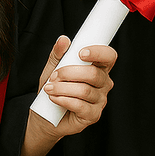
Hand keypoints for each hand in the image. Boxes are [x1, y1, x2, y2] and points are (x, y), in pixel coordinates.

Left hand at [21, 35, 116, 155]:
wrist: (45, 115)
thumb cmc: (54, 89)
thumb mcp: (53, 68)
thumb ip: (58, 54)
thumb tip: (63, 39)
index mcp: (99, 68)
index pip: (109, 56)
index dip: (98, 53)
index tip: (81, 53)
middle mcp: (104, 83)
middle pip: (94, 74)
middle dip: (70, 73)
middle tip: (54, 76)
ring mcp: (100, 100)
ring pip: (85, 90)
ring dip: (63, 88)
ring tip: (50, 88)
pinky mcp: (93, 115)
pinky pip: (80, 105)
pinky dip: (64, 100)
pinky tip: (54, 99)